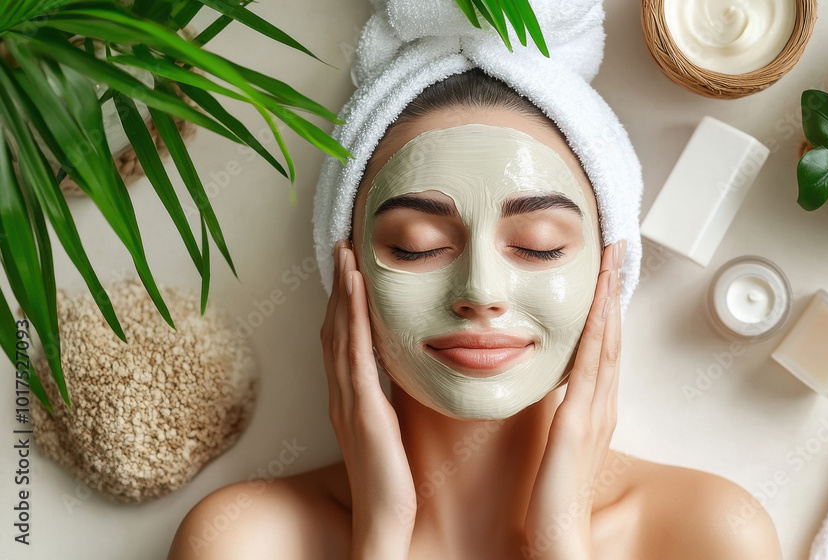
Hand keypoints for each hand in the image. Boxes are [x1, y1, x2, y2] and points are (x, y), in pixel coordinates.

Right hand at [320, 239, 415, 559]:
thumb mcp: (390, 433)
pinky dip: (353, 315)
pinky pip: (355, 353)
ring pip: (340, 333)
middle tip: (343, 247)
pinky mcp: (361, 409)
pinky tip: (357, 287)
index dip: (343, 302)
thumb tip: (404, 376)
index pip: (342, 340)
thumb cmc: (393, 482)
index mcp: (349, 399)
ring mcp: (347, 400)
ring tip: (347, 253)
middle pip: (335, 328)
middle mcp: (341, 394)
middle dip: (339, 286)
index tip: (349, 269)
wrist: (384, 520)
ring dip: (343, 290)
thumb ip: (390, 403)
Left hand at [522, 239, 625, 559]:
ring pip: (607, 341)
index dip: (606, 306)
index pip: (603, 346)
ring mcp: (594, 411)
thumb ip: (559, 418)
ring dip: (610, 296)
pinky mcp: (579, 422)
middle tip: (616, 246)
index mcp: (594, 409)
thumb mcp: (557, 446)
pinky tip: (599, 302)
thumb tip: (548, 391)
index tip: (603, 270)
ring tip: (612, 257)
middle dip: (614, 288)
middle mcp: (601, 405)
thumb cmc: (553, 501)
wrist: (557, 541)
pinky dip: (598, 329)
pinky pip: (592, 366)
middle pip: (612, 334)